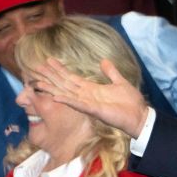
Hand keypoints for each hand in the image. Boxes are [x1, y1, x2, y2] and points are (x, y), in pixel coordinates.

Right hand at [33, 58, 148, 138]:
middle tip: (37, 67)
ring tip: (39, 83)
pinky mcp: (94, 110)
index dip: (60, 69)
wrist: (139, 115)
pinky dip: (67, 100)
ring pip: (67, 94)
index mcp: (92, 89)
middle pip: (65, 84)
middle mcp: (86, 96)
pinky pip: (78, 104)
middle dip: (51, 76)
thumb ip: (111, 72)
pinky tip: (56, 97)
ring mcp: (89, 104)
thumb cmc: (130, 101)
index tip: (49, 60)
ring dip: (53, 88)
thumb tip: (104, 60)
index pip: (72, 78)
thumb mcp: (120, 82)